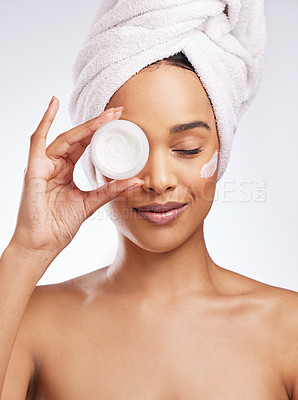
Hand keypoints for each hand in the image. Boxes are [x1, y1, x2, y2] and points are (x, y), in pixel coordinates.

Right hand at [10, 97, 143, 255]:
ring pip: (65, 138)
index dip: (101, 133)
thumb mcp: (90, 203)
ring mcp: (43, 165)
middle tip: (118, 113)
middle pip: (77, 138)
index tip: (120, 122)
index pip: (85, 146)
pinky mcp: (34, 169)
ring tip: (106, 115)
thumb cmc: (60, 225)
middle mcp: (54, 165)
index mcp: (65, 171)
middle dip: (98, 124)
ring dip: (86, 125)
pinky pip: (37, 140)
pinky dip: (45, 121)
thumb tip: (136, 181)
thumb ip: (111, 191)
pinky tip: (53, 104)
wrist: (42, 244)